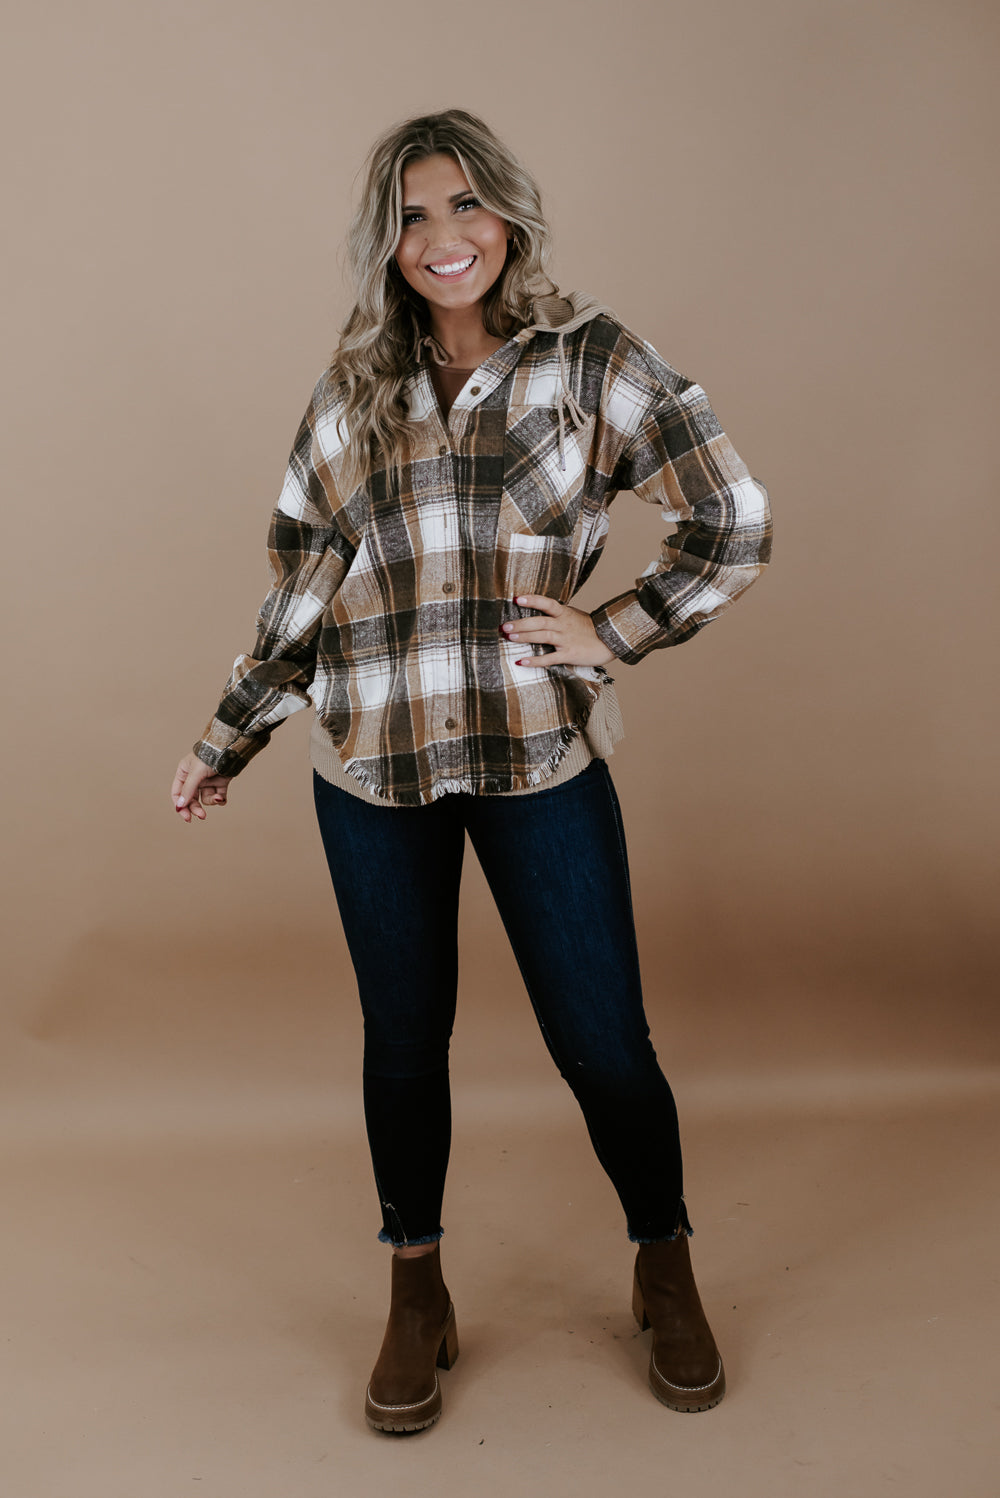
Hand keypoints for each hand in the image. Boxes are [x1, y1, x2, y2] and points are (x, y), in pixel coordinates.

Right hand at [171, 753, 233, 822]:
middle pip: (191, 799)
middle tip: (202, 816)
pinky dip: (220, 799)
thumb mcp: (196, 773)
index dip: (181, 806)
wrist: (230, 749)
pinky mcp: (220, 783)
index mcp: (184, 773)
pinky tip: (221, 798)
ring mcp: (207, 781)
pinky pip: (218, 797)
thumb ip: (188, 789)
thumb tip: (180, 806)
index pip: (178, 793)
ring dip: (211, 800)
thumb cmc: (209, 756)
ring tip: (218, 797)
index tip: (187, 817)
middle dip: (196, 808)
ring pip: (205, 799)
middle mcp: (194, 778)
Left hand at [501, 594, 616, 667]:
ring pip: (542, 636)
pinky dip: (535, 660)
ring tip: (509, 637)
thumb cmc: (591, 629)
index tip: (516, 599)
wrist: (612, 640)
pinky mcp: (569, 654)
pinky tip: (522, 661)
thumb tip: (539, 613)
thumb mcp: (575, 616)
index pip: (547, 603)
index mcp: (565, 614)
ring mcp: (567, 640)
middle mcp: (564, 625)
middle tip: (504, 626)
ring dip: (524, 636)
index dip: (532, 600)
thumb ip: (558, 615)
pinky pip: (550, 658)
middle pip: (539, 622)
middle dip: (520, 623)